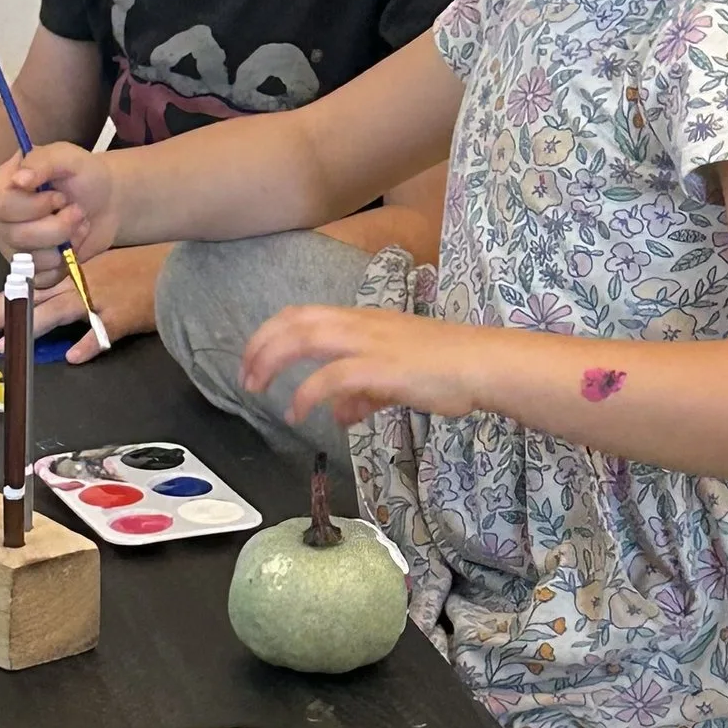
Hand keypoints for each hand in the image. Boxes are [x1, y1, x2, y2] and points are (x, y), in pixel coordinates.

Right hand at [0, 142, 119, 264]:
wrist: (106, 202)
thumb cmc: (82, 175)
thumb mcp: (66, 157)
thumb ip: (42, 161)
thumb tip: (19, 179)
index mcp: (1, 188)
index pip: (1, 206)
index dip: (35, 206)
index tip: (60, 197)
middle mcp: (1, 220)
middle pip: (17, 235)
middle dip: (57, 226)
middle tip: (77, 211)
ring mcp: (14, 247)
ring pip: (33, 259)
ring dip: (66, 243)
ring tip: (78, 224)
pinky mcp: (33, 269)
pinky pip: (44, 277)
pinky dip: (66, 263)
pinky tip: (73, 244)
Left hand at [0, 245, 166, 359]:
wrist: (174, 270)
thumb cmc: (139, 272)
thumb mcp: (102, 271)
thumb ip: (74, 288)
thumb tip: (47, 312)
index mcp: (72, 273)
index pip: (28, 285)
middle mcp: (80, 282)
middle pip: (32, 298)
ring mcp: (100, 297)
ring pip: (58, 311)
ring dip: (30, 327)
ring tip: (5, 346)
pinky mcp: (123, 314)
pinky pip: (103, 330)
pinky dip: (89, 343)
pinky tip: (74, 356)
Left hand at [239, 304, 487, 430]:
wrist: (482, 365)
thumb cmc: (447, 369)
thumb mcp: (396, 379)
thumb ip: (364, 393)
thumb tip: (341, 414)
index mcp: (363, 320)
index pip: (304, 314)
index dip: (271, 333)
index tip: (254, 359)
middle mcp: (361, 324)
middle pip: (295, 322)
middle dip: (261, 346)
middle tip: (245, 377)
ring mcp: (370, 342)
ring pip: (305, 338)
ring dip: (272, 361)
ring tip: (257, 389)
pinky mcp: (380, 366)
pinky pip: (331, 376)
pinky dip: (306, 393)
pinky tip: (297, 412)